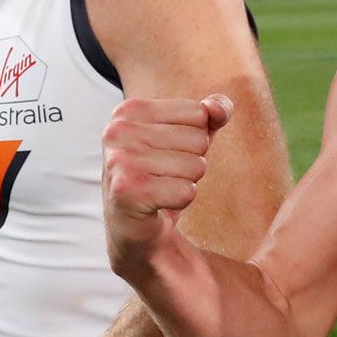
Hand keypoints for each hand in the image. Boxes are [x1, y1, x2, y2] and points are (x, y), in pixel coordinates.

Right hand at [102, 95, 232, 279]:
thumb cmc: (165, 173)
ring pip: (196, 166)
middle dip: (192, 162)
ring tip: (162, 189)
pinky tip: (159, 204)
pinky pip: (187, 191)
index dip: (196, 137)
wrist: (136, 228)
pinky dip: (181, 201)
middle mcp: (118, 131)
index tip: (169, 153)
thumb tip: (218, 108)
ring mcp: (119, 160)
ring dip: (187, 182)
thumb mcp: (193, 135)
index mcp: (130, 110)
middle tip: (165, 176)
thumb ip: (214, 112)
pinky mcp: (127, 191)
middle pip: (199, 139)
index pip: (199, 113)